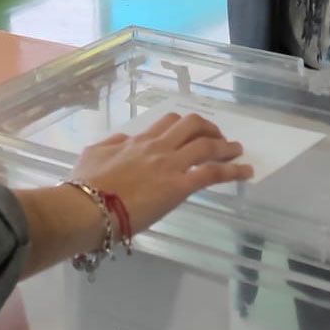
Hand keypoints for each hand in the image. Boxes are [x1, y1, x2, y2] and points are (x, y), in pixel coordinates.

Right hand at [71, 113, 251, 231]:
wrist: (86, 206)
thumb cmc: (83, 186)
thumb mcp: (92, 155)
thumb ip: (111, 145)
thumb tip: (123, 142)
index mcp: (137, 141)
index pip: (167, 123)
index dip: (184, 125)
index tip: (192, 131)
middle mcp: (157, 147)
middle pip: (191, 125)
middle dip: (209, 128)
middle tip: (218, 137)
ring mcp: (169, 165)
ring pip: (206, 145)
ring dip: (226, 146)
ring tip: (237, 150)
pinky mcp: (178, 187)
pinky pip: (212, 173)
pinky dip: (233, 170)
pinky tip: (246, 172)